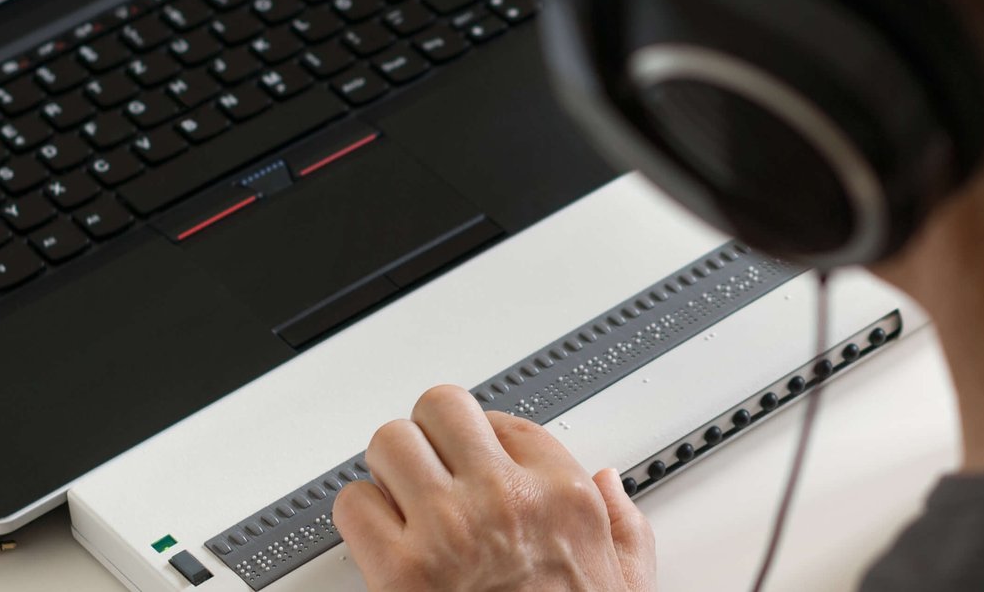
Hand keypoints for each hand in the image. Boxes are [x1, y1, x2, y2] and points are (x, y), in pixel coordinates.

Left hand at [334, 385, 656, 590]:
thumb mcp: (628, 580)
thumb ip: (625, 524)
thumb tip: (611, 485)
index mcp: (564, 497)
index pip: (508, 420)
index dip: (485, 439)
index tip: (477, 457)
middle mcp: (506, 500)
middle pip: (442, 409)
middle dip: (430, 436)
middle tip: (429, 465)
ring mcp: (450, 529)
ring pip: (390, 443)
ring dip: (389, 471)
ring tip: (401, 499)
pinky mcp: (400, 569)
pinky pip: (355, 504)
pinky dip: (360, 518)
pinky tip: (382, 540)